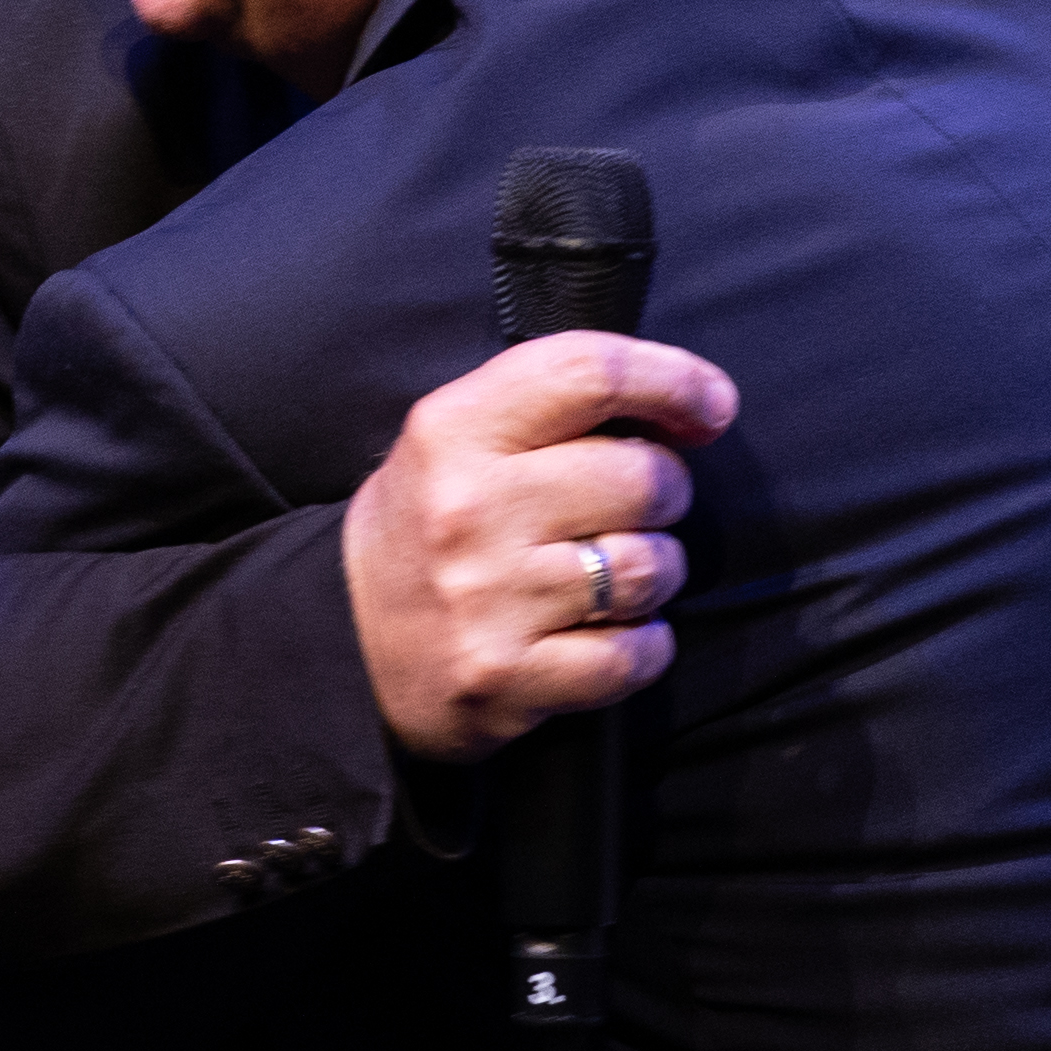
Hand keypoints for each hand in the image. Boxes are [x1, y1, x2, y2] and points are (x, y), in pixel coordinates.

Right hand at [342, 330, 736, 761]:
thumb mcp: (455, 436)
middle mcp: (470, 509)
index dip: (674, 380)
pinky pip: (634, 654)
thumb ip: (550, 406)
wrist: (340, 641)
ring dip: (655, 572)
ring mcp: (489, 599)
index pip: (591, 372)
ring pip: (650, 569)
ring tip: (612, 575)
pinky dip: (642, 646)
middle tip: (625, 510)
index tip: (710, 407)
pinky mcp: (508, 678)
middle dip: (661, 493)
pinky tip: (610, 633)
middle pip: (643, 477)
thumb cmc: (424, 526)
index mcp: (452, 430)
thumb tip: (692, 405)